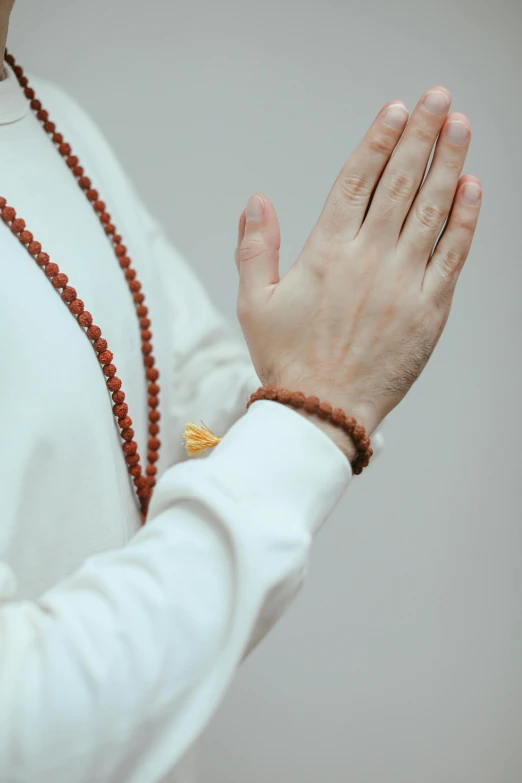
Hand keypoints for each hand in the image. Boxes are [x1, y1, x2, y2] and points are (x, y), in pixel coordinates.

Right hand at [235, 87, 480, 447]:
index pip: (357, 181)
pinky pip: (453, 254)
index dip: (379, 141)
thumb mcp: (253, 303)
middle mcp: (369, 258)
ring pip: (433, 209)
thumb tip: (256, 199)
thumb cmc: (287, 359)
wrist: (323, 412)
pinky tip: (473, 187)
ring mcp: (404, 282)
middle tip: (439, 100)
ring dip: (450, 163)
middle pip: (401, 183)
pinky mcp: (430, 308)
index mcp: (326, 253)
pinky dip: (465, 218)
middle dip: (422, 135)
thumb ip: (253, 247)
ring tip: (460, 126)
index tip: (397, 110)